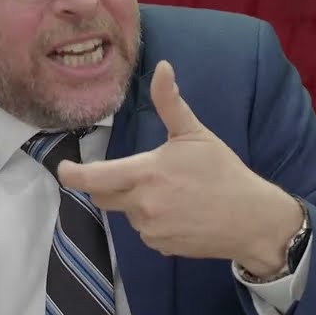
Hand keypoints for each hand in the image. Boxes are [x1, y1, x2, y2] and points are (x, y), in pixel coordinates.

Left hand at [58, 60, 302, 274]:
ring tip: (173, 192)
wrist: (251, 219)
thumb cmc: (223, 172)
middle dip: (109, 184)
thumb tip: (161, 67)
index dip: (72, 174)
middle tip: (138, 172)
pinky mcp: (160, 247)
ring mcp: (150, 229)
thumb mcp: (195, 133)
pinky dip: (154, 220)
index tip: (64, 168)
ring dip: (137, 201)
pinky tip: (180, 212)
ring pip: (127, 212)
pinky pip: (145, 230)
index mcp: (145, 173)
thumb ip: (170, 102)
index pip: (93, 178)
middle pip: (103, 196)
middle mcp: (141, 204)